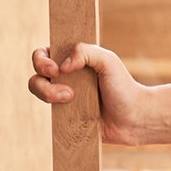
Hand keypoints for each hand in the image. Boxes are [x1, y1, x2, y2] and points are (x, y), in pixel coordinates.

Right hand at [27, 42, 167, 144]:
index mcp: (73, 60)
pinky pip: (49, 112)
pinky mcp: (66, 116)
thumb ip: (85, 52)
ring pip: (38, 92)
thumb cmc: (124, 87)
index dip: (41, 60)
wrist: (134, 118)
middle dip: (43, 81)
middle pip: (37, 74)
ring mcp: (63, 96)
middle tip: (65, 88)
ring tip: (71, 99)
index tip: (55, 68)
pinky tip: (72, 112)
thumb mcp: (108, 60)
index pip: (44, 53)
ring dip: (48, 94)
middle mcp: (66, 77)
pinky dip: (54, 110)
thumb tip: (61, 66)